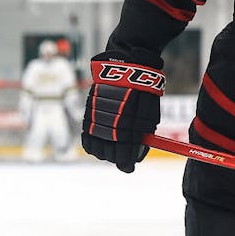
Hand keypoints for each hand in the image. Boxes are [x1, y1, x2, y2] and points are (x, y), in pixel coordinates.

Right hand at [80, 52, 163, 172]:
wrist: (124, 69)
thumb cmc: (142, 92)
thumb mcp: (148, 115)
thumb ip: (142, 136)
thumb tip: (137, 152)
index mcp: (125, 129)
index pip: (123, 156)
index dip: (127, 164)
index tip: (129, 167)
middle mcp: (107, 128)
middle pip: (109, 155)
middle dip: (117, 158)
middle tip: (124, 157)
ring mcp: (95, 122)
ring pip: (96, 149)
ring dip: (105, 153)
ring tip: (113, 149)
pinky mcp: (88, 116)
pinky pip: (87, 139)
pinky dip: (93, 144)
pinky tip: (100, 143)